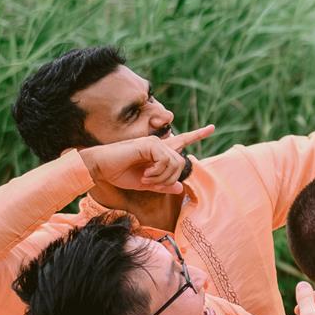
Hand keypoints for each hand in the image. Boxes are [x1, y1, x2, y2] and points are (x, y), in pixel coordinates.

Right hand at [79, 125, 214, 194]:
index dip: (198, 135)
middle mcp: (160, 144)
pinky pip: (166, 161)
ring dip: (163, 177)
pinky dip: (158, 172)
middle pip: (182, 162)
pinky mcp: (150, 144)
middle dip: (170, 178)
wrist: (101, 168)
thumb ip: (163, 185)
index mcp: (159, 152)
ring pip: (176, 162)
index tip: (212, 128)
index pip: (182, 141)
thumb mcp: (145, 184)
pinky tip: (146, 174)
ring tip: (147, 179)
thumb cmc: (119, 174)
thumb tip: (180, 187)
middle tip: (152, 183)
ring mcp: (155, 142)